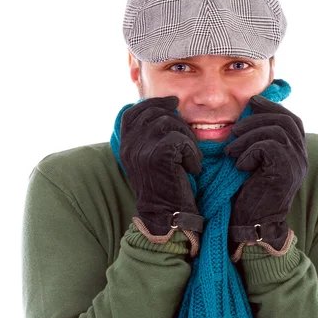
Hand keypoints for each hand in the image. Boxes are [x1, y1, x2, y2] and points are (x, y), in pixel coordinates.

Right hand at [120, 96, 203, 234]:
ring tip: (190, 158)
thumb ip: (150, 136)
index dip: (153, 102)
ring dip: (187, 139)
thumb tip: (169, 106)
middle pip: (154, 113)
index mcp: (125, 145)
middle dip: (176, 120)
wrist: (166, 215)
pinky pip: (182, 140)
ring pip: (170, 123)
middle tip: (188, 138)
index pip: (132, 112)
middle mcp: (129, 145)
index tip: (172, 102)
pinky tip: (192, 169)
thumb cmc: (165, 187)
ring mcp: (141, 149)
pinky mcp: (159, 154)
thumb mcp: (149, 159)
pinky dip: (192, 154)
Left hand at [224, 95, 308, 249]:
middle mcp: (301, 157)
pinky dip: (248, 152)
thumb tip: (248, 114)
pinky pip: (268, 146)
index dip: (272, 107)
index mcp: (295, 153)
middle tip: (235, 130)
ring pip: (275, 131)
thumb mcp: (255, 162)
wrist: (252, 223)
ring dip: (247, 137)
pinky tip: (239, 165)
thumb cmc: (248, 194)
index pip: (291, 120)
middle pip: (285, 120)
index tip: (252, 102)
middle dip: (257, 118)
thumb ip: (259, 142)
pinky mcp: (286, 171)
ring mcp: (296, 164)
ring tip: (230, 151)